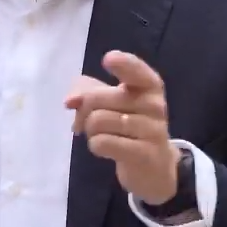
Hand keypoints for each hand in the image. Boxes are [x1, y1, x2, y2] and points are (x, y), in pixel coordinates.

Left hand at [65, 50, 180, 204]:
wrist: (155, 166)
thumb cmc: (130, 125)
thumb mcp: (113, 102)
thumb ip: (87, 91)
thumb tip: (70, 101)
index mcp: (149, 85)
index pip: (136, 70)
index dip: (122, 63)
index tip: (108, 59)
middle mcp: (154, 104)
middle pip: (97, 98)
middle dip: (85, 111)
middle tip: (90, 122)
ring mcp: (152, 130)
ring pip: (97, 121)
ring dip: (90, 130)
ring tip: (101, 135)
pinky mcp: (144, 154)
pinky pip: (102, 142)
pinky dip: (95, 145)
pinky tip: (106, 148)